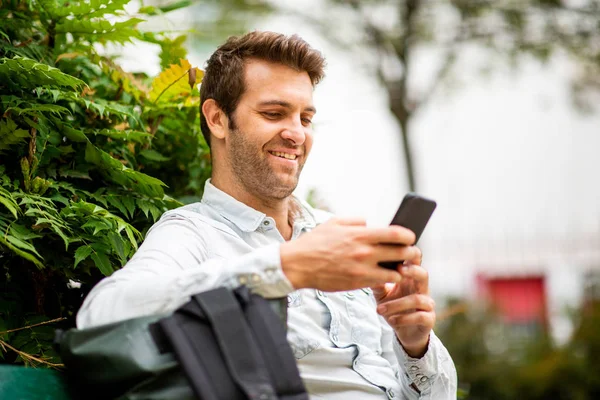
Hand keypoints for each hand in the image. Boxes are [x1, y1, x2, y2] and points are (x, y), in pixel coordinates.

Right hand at [280, 217, 419, 290]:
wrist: (298, 265)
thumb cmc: (315, 242)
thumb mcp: (334, 223)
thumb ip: (355, 221)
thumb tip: (369, 223)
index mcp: (360, 234)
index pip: (396, 234)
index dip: (409, 236)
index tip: (410, 237)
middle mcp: (364, 252)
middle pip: (401, 253)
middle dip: (412, 253)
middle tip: (413, 254)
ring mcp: (362, 269)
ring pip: (396, 272)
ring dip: (401, 270)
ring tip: (400, 268)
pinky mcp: (357, 283)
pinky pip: (381, 283)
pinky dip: (387, 281)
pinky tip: (385, 278)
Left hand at [373, 255, 434, 358]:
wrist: (405, 331)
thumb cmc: (394, 307)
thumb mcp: (382, 294)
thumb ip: (377, 283)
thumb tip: (364, 270)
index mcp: (410, 279)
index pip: (414, 263)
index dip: (409, 255)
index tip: (396, 252)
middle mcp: (421, 289)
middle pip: (423, 274)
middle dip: (412, 271)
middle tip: (399, 271)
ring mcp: (427, 304)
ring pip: (418, 299)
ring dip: (397, 304)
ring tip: (380, 309)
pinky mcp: (429, 319)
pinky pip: (421, 316)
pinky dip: (404, 318)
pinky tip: (391, 320)